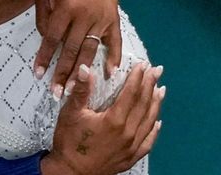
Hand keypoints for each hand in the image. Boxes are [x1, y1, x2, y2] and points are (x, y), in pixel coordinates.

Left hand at [35, 0, 121, 97]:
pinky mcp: (114, 19)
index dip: (45, 57)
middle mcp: (84, 16)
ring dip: (82, 71)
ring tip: (74, 89)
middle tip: (56, 92)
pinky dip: (114, 57)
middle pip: (71, 50)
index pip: (52, 39)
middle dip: (63, 73)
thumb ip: (43, 15)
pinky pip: (115, 41)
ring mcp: (101, 19)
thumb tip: (46, 39)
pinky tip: (110, 73)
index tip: (39, 74)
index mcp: (65, 8)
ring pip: (90, 50)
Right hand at [41, 63, 164, 174]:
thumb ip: (81, 90)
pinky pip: (148, 141)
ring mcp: (132, 146)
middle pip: (143, 104)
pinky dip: (154, 129)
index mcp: (114, 120)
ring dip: (156, 103)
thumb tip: (85, 68)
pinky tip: (158, 121)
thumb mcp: (71, 113)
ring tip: (161, 89)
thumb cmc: (70, 142)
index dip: (138, 78)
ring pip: (149, 120)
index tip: (144, 65)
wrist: (71, 172)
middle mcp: (128, 133)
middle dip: (150, 85)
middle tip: (157, 71)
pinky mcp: (131, 156)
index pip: (131, 93)